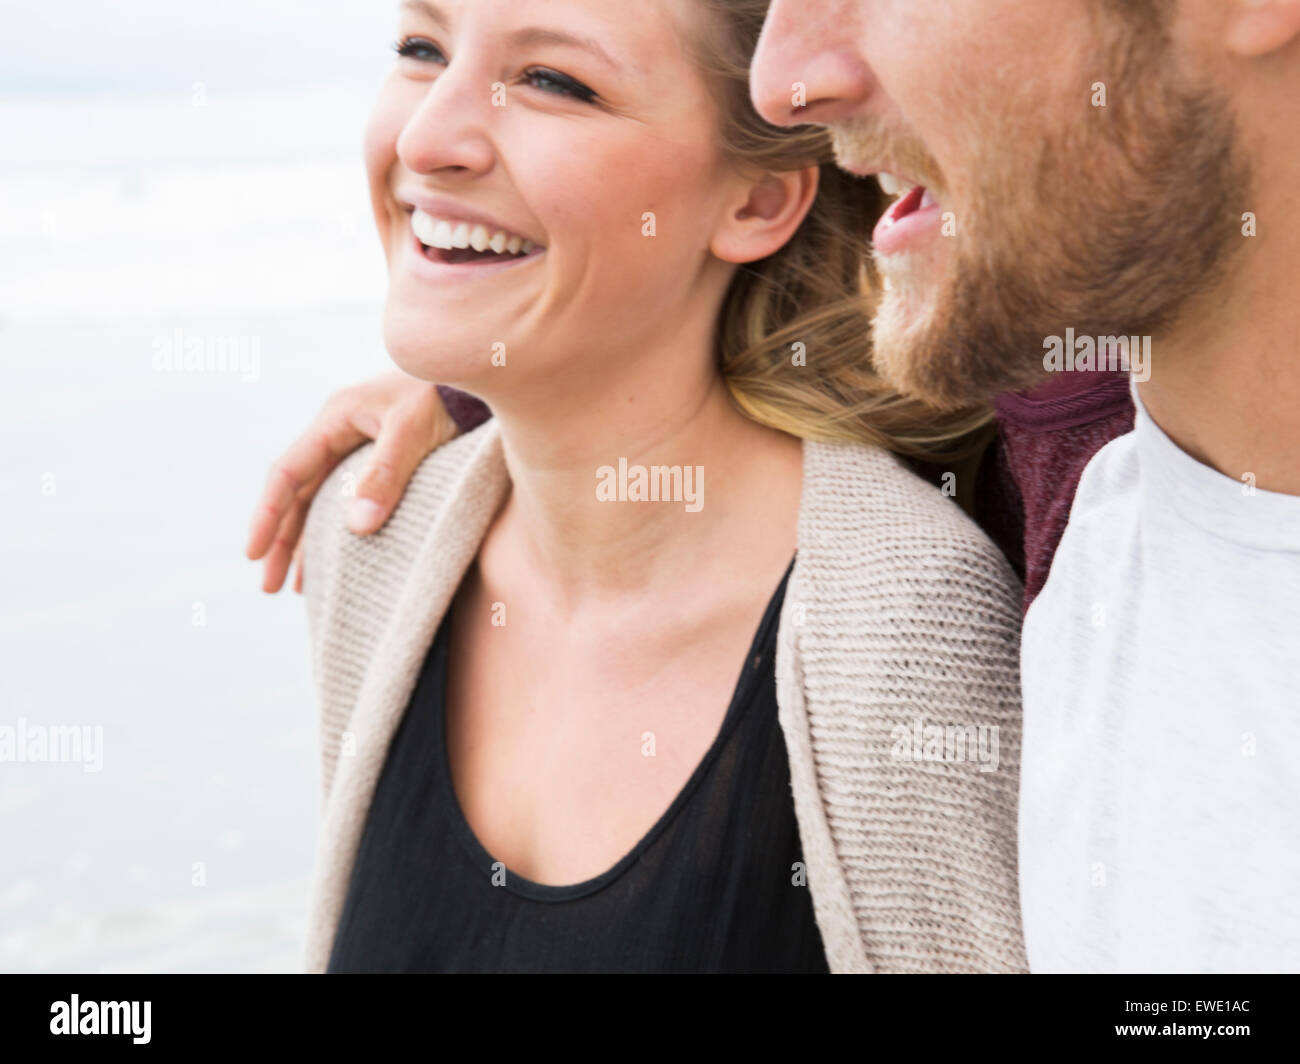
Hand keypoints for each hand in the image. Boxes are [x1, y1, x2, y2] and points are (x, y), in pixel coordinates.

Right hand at [244, 372, 458, 592]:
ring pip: (320, 502)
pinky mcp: (382, 460)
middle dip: (282, 541)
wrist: (477, 371)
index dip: (268, 515)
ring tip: (294, 587)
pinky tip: (334, 562)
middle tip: (269, 587)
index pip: (288, 473)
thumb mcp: (413, 432)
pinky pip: (347, 500)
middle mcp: (340, 432)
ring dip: (307, 542)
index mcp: (336, 419)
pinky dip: (337, 531)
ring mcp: (359, 446)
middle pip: (299, 495)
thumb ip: (386, 475)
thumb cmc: (445, 396)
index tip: (254, 553)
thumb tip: (356, 527)